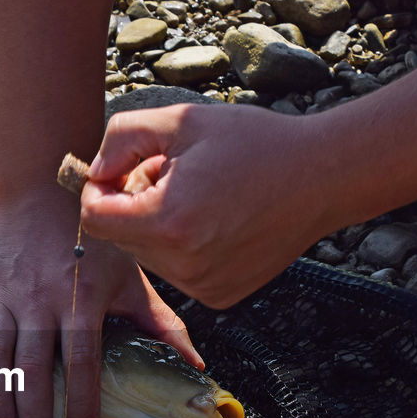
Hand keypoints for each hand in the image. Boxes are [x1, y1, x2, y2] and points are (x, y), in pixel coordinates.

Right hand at [0, 192, 201, 417]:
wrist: (43, 193)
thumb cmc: (93, 242)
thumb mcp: (133, 278)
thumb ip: (163, 325)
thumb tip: (199, 368)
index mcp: (80, 299)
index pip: (83, 357)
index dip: (83, 398)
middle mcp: (38, 301)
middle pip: (37, 365)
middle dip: (37, 413)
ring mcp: (1, 299)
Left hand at [80, 103, 336, 308]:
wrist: (323, 177)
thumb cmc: (255, 143)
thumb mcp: (181, 122)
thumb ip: (122, 140)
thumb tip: (93, 172)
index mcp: (169, 221)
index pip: (94, 218)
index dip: (99, 189)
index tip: (124, 169)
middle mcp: (183, 264)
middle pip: (120, 238)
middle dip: (131, 205)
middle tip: (170, 174)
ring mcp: (203, 286)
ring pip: (148, 256)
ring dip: (157, 226)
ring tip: (197, 195)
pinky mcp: (220, 296)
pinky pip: (178, 271)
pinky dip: (183, 247)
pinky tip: (216, 220)